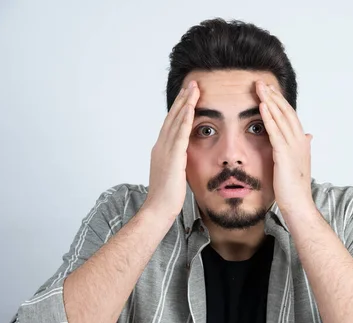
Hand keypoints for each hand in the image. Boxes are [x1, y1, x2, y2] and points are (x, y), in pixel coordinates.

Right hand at [143, 80, 199, 219]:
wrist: (158, 210)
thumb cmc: (167, 198)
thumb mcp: (174, 175)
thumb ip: (178, 163)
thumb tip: (185, 159)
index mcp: (161, 150)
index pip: (171, 124)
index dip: (179, 109)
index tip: (188, 95)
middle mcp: (160, 146)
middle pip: (172, 117)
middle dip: (182, 99)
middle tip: (192, 83)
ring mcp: (164, 150)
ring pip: (175, 120)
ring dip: (185, 102)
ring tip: (194, 87)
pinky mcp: (172, 156)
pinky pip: (179, 133)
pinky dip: (185, 118)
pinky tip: (191, 106)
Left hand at [255, 81, 313, 215]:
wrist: (299, 205)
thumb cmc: (295, 189)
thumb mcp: (299, 164)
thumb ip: (301, 148)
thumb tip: (308, 136)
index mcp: (301, 143)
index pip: (291, 117)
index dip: (281, 103)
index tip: (270, 91)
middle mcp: (300, 142)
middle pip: (286, 112)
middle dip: (274, 96)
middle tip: (262, 82)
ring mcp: (293, 147)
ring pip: (281, 118)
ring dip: (270, 101)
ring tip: (259, 87)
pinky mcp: (284, 155)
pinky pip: (275, 132)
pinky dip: (269, 117)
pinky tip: (262, 106)